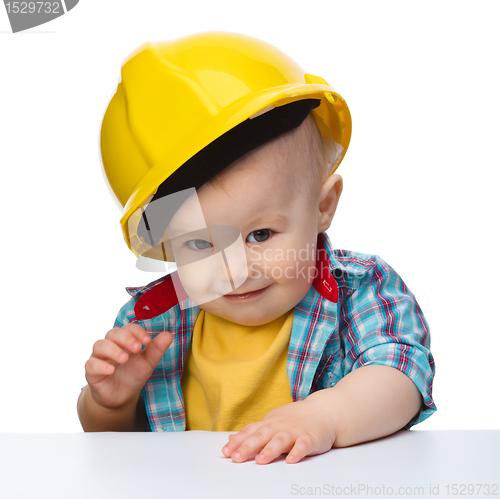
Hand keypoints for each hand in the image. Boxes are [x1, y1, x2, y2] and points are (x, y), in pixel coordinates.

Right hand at [84, 324, 171, 409]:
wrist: (121, 397)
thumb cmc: (133, 375)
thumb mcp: (148, 363)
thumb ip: (156, 349)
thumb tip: (168, 335)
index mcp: (125, 340)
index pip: (128, 328)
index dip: (137, 331)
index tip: (147, 340)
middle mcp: (110, 345)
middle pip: (113, 334)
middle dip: (126, 339)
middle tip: (137, 348)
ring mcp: (99, 357)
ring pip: (99, 345)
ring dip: (112, 350)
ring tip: (124, 358)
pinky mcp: (91, 372)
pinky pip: (91, 364)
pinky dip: (100, 365)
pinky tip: (110, 370)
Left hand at [221, 398, 336, 463]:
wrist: (323, 411)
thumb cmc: (294, 419)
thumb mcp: (271, 422)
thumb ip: (252, 432)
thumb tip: (231, 440)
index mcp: (269, 423)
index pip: (250, 431)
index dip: (238, 442)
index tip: (226, 452)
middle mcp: (279, 426)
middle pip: (262, 435)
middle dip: (248, 447)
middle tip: (237, 458)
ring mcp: (295, 431)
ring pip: (281, 440)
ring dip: (271, 450)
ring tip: (260, 460)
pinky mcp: (310, 438)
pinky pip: (303, 445)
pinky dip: (297, 452)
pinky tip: (291, 460)